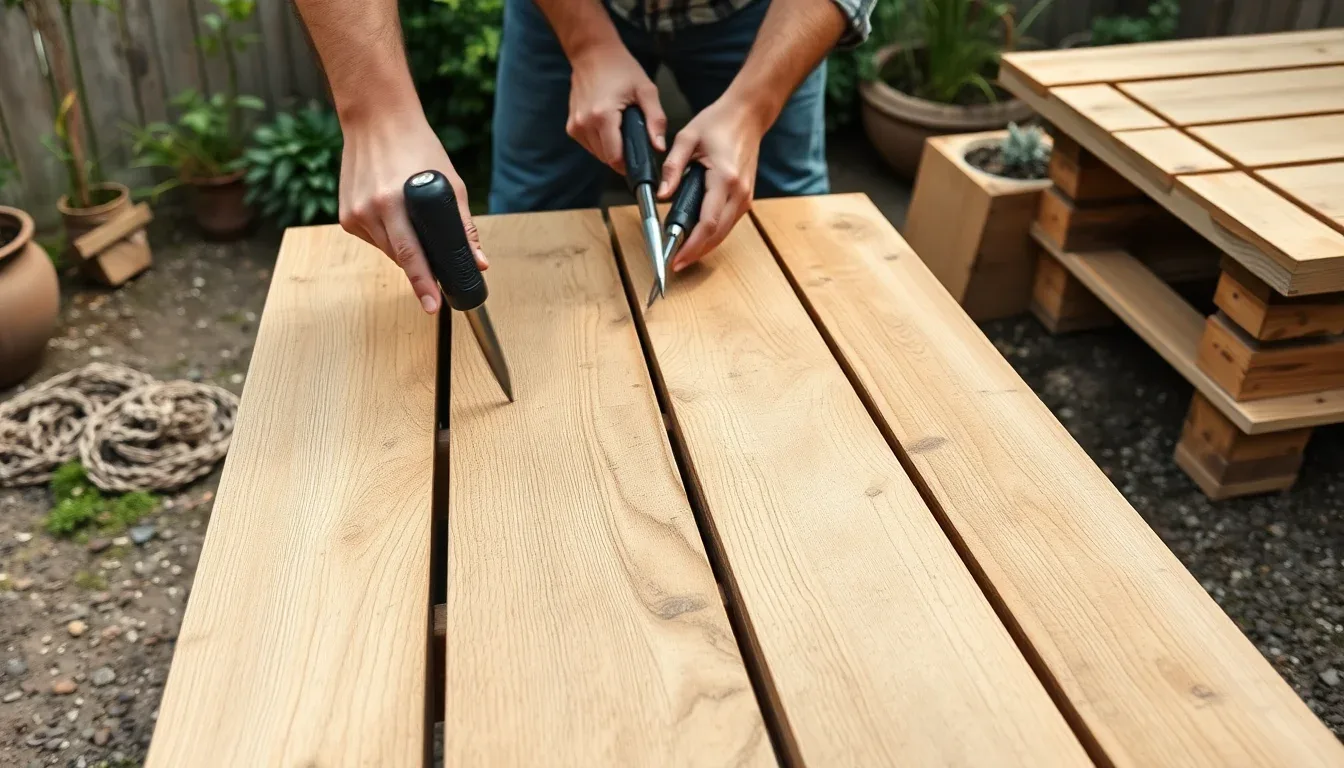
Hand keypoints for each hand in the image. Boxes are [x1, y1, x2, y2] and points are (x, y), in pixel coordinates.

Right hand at [337, 109, 487, 313]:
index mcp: (394, 201)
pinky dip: (389, 236)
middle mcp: (370, 210)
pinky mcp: (345, 216)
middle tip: (437, 275)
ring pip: (388, 251)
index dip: (424, 283)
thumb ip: (463, 226)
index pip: (412, 255)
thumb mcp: (449, 183)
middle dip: (421, 269)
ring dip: (405, 248)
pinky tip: (394, 215)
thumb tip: (479, 263)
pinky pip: (375, 240)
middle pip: (400, 258)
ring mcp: (353, 214)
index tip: (434, 306)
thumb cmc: (418, 147)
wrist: (376, 120)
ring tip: (413, 220)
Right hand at [566, 43, 665, 171]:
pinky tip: (610, 127)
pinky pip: (589, 145)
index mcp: (603, 116)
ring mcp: (575, 126)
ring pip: (597, 153)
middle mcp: (585, 124)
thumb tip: (660, 147)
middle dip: (622, 156)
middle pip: (606, 158)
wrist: (592, 53)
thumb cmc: (621, 68)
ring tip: (622, 130)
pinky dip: (601, 142)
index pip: (615, 157)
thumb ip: (656, 120)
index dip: (629, 164)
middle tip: (634, 140)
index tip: (641, 161)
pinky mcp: (571, 126)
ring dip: (611, 149)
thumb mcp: (646, 90)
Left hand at [657, 96, 766, 270]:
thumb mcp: (686, 138)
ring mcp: (746, 196)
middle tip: (675, 264)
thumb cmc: (718, 123)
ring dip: (704, 246)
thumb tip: (662, 195)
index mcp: (724, 179)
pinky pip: (729, 223)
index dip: (691, 245)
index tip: (676, 258)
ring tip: (683, 255)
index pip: (707, 222)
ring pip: (725, 232)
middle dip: (696, 252)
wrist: (747, 115)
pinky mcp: (746, 197)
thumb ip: (672, 168)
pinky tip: (698, 239)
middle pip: (718, 235)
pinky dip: (713, 235)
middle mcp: (739, 192)